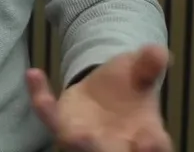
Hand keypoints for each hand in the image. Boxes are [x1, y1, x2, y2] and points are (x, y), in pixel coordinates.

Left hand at [26, 44, 173, 151]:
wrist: (105, 90)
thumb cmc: (131, 88)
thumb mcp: (141, 72)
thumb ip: (149, 64)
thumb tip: (159, 52)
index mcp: (147, 136)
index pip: (154, 148)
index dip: (152, 147)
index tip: (148, 143)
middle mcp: (116, 144)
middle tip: (94, 143)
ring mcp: (86, 140)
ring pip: (78, 147)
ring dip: (76, 143)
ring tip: (71, 134)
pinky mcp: (62, 126)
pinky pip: (49, 116)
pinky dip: (42, 98)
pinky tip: (34, 74)